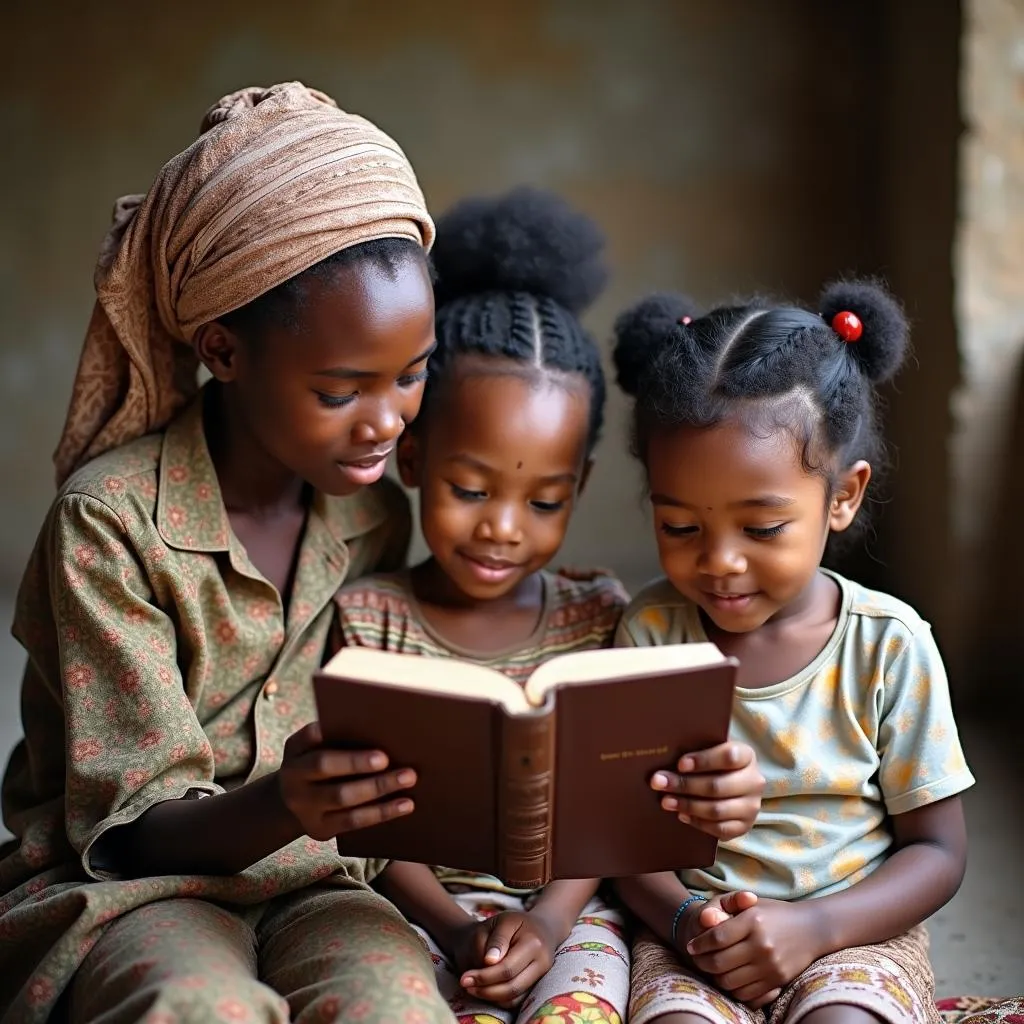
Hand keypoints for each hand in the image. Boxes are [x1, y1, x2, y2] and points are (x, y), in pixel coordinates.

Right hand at [275, 722, 415, 839]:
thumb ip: (338, 737)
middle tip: (387, 757)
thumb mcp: (317, 749)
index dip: (325, 731)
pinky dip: (381, 812)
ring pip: (342, 796)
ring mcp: (304, 806)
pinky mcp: (320, 828)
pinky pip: (353, 821)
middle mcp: (292, 777)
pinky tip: (405, 804)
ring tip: (408, 778)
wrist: (295, 804)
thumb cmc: (320, 765)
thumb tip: (381, 726)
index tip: (353, 724)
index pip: (308, 735)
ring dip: (378, 787)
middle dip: (356, 761)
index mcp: (295, 750)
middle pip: (323, 765)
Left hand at [454, 911, 558, 1007]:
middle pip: (512, 987)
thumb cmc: (514, 923)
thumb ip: (496, 940)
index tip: (464, 978)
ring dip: (490, 997)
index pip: (507, 968)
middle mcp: (542, 963)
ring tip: (472, 988)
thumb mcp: (502, 922)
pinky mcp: (537, 986)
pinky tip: (485, 989)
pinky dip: (499, 999)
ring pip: (514, 998)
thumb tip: (489, 962)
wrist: (538, 927)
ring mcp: (542, 977)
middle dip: (485, 990)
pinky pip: (516, 1001)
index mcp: (533, 943)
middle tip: (465, 984)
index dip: (484, 976)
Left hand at [651, 742, 764, 839]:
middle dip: (685, 785)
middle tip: (659, 783)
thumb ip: (696, 749)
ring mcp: (751, 807)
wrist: (736, 785)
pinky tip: (681, 815)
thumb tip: (665, 755)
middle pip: (717, 786)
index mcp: (747, 756)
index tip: (680, 764)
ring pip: (717, 810)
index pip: (729, 756)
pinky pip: (719, 829)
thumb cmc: (716, 762)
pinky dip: (698, 822)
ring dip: (687, 805)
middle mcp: (754, 781)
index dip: (703, 760)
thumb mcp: (712, 749)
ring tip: (666, 801)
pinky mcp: (745, 826)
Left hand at [674, 892, 780, 1005]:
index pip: (717, 937)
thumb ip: (726, 906)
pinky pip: (746, 993)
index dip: (699, 944)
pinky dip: (733, 988)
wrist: (811, 929)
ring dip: (715, 977)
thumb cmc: (776, 912)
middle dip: (702, 962)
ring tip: (711, 968)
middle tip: (696, 959)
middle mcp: (761, 944)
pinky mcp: (777, 981)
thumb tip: (704, 918)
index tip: (691, 946)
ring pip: (730, 981)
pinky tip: (729, 978)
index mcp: (753, 921)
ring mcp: (770, 965)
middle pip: (719, 962)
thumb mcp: (752, 903)